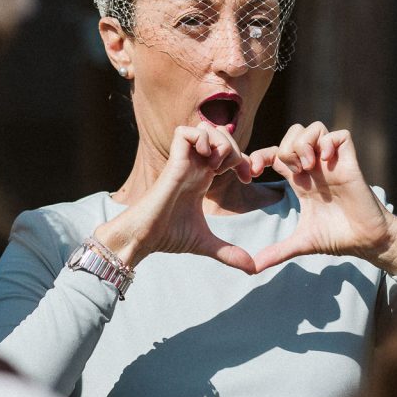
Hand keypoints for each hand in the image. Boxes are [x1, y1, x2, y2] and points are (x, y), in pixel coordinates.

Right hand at [94, 123, 255, 270]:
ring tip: (219, 166)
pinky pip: (185, 131)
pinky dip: (200, 139)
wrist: (143, 238)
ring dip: (219, 141)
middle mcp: (194, 165)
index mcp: (202, 177)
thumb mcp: (206, 243)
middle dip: (235, 147)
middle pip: (219, 133)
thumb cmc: (167, 236)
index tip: (248, 179)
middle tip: (236, 171)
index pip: (227, 152)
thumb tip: (253, 269)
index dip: (243, 159)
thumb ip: (229, 253)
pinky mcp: (172, 161)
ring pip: (205, 127)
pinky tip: (206, 161)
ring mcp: (183, 161)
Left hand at [247, 122, 396, 273]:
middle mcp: (315, 167)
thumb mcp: (302, 243)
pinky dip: (328, 143)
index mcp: (301, 181)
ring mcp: (332, 163)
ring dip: (304, 143)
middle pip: (293, 133)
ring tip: (308, 166)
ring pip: (313, 128)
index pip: (276, 154)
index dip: (261, 156)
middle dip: (284, 147)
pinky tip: (325, 162)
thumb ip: (278, 252)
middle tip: (291, 172)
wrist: (367, 241)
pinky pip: (339, 135)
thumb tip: (253, 268)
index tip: (253, 174)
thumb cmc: (338, 238)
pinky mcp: (350, 162)